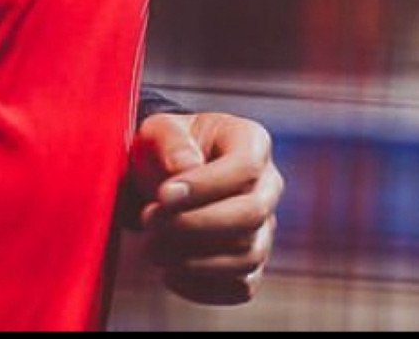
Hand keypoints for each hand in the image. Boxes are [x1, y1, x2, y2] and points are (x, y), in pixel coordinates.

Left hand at [126, 111, 283, 304]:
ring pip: (248, 256)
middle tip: (150, 223)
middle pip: (252, 214)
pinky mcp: (252, 264)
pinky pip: (241, 287)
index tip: (162, 195)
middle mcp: (268, 186)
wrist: (164, 181)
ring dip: (194, 260)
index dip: (205, 186)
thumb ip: (170, 141)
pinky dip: (203, 287)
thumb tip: (185, 168)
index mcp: (252, 143)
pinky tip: (170, 273)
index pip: (245, 168)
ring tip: (153, 249)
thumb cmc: (166, 149)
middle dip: (195, 225)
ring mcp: (265, 228)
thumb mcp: (159, 131)